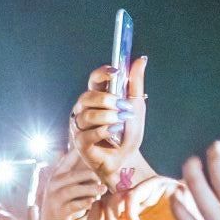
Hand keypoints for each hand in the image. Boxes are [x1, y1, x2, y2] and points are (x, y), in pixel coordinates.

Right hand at [38, 147, 104, 219]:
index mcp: (57, 174)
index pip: (68, 159)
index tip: (92, 143)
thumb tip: (95, 161)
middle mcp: (54, 184)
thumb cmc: (65, 203)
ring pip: (74, 190)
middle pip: (73, 175)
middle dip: (90, 175)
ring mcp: (55, 198)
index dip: (78, 151)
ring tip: (103, 189)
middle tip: (103, 178)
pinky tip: (93, 201)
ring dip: (90, 189)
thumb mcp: (68, 186)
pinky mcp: (59, 211)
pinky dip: (84, 203)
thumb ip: (78, 175)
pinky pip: (74, 205)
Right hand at [71, 59, 147, 190]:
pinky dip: (104, 131)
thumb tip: (140, 59)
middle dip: (106, 99)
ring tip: (122, 121)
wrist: (127, 159)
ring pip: (87, 115)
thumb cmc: (128, 133)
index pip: (93, 80)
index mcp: (96, 99)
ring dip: (107, 116)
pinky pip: (87, 133)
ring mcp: (79, 127)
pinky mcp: (80, 143)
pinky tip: (115, 131)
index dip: (101, 74)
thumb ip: (135, 83)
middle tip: (123, 105)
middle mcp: (84, 110)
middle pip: (87, 97)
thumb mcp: (136, 106)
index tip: (115, 71)